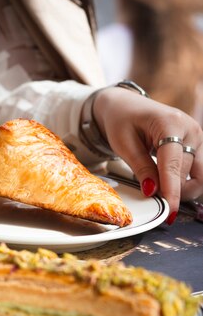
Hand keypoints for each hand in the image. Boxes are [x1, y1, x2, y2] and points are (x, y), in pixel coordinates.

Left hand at [93, 88, 202, 218]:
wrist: (125, 105)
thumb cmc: (121, 120)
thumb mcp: (123, 143)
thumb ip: (141, 168)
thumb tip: (153, 192)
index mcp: (171, 122)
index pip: (173, 164)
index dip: (172, 190)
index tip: (169, 210)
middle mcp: (190, 129)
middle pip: (186, 173)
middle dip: (171, 190)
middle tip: (152, 197)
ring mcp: (197, 136)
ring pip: (199, 175)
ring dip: (182, 188)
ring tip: (159, 190)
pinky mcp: (197, 144)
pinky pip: (197, 171)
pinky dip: (184, 181)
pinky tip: (167, 182)